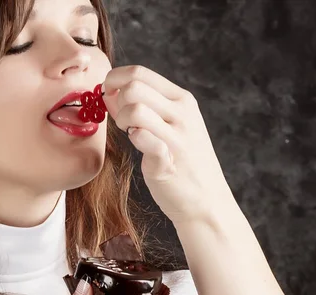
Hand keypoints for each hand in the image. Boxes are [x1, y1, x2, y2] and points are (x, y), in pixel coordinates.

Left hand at [101, 65, 236, 224]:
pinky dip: (136, 141)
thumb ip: (143, 107)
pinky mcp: (169, 161)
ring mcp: (178, 138)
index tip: (108, 95)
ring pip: (136, 109)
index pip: (140, 72)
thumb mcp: (170, 127)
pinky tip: (142, 150)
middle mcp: (183, 114)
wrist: (208, 201)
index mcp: (182, 100)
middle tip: (120, 119)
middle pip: (134, 86)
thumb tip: (109, 92)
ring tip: (129, 134)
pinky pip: (143, 138)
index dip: (114, 79)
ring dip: (122, 121)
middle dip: (116, 100)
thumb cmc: (184, 163)